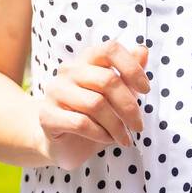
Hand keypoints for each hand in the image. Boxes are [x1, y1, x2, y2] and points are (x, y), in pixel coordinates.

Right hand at [34, 41, 149, 170]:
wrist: (62, 143)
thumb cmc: (92, 116)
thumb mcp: (115, 96)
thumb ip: (128, 73)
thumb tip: (143, 50)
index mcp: (85, 60)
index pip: (109, 49)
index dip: (131, 67)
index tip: (145, 88)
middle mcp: (68, 70)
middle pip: (107, 80)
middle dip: (129, 106)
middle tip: (139, 126)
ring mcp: (55, 91)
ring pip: (95, 104)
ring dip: (116, 125)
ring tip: (124, 138)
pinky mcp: (46, 115)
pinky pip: (81, 122)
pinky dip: (100, 134)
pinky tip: (106, 139)